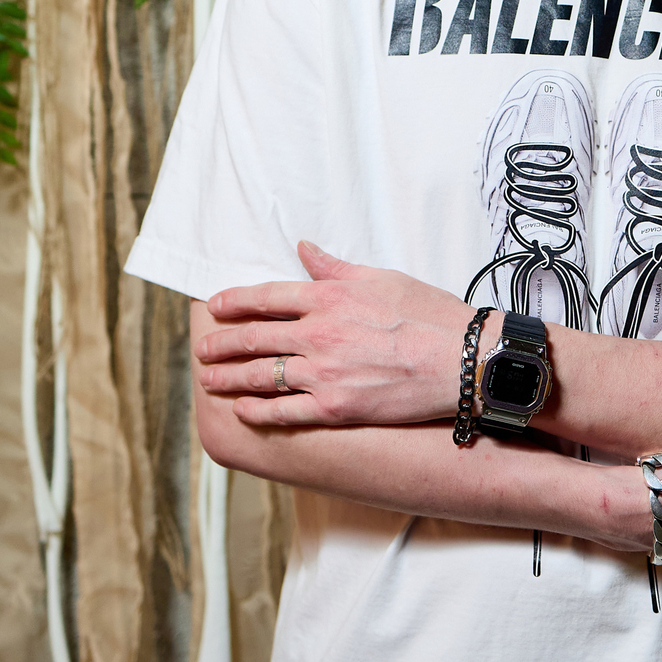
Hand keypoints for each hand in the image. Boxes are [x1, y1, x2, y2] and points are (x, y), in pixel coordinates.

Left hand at [195, 244, 493, 427]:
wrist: (460, 360)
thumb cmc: (428, 314)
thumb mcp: (381, 278)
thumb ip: (335, 267)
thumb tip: (303, 249)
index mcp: (327, 298)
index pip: (266, 297)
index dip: (234, 302)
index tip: (213, 306)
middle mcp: (317, 334)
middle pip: (253, 338)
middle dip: (220, 343)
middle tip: (201, 349)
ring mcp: (322, 374)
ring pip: (259, 376)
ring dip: (228, 377)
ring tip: (208, 379)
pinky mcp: (333, 407)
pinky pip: (282, 412)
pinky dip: (257, 411)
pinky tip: (242, 410)